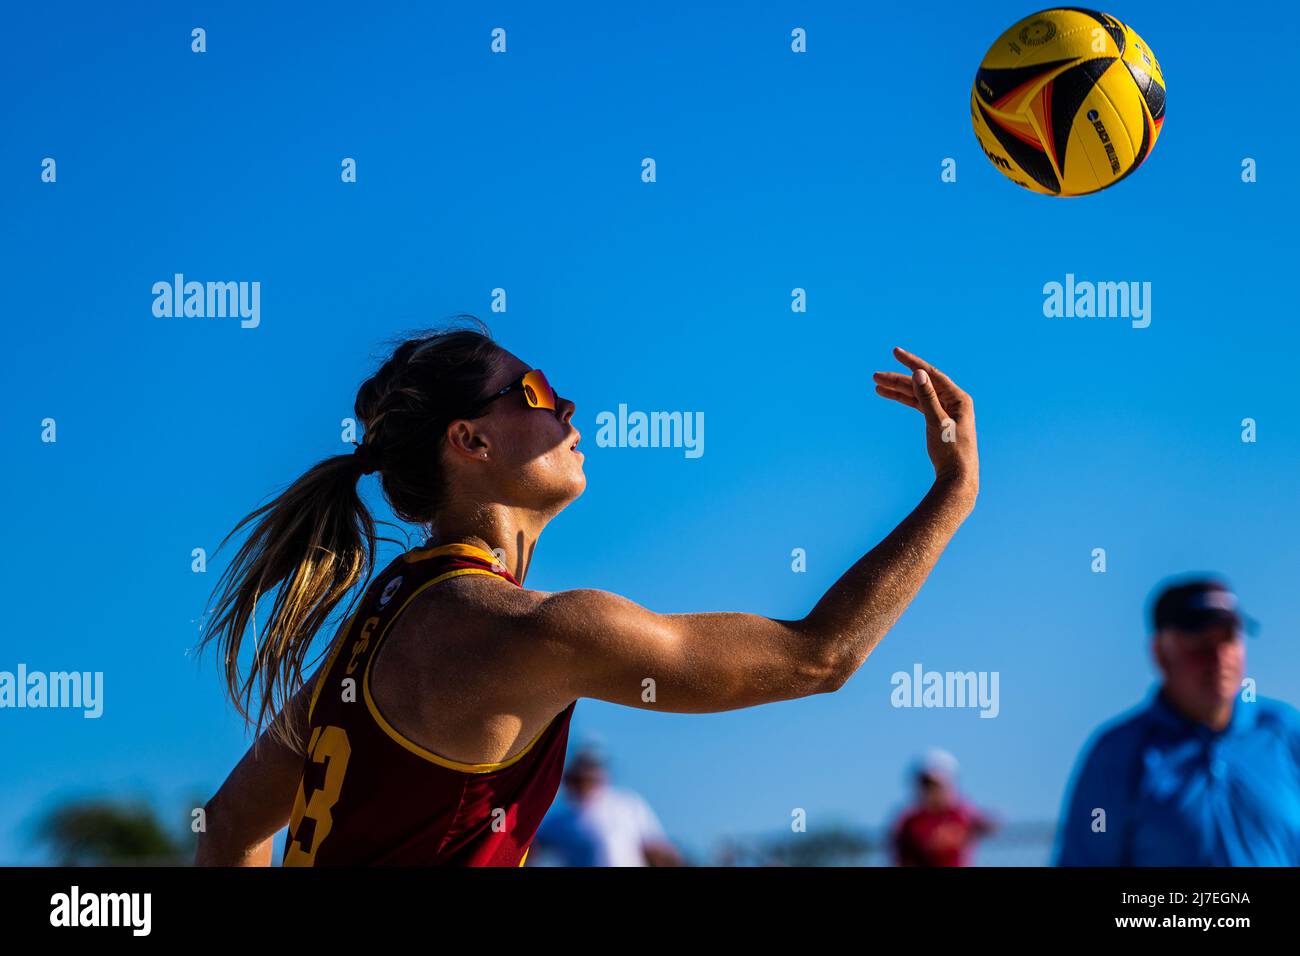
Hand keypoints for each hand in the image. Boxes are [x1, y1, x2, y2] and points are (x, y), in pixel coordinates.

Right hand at [872, 347, 978, 498]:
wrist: (957, 478)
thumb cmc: (952, 452)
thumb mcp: (937, 422)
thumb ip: (927, 397)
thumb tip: (919, 373)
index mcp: (958, 398)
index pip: (931, 374)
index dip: (912, 363)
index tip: (895, 352)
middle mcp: (953, 401)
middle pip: (921, 384)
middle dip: (898, 380)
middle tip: (875, 376)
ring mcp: (945, 411)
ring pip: (917, 395)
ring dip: (898, 390)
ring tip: (877, 386)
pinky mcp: (938, 421)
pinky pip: (918, 406)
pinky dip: (905, 400)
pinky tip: (891, 395)